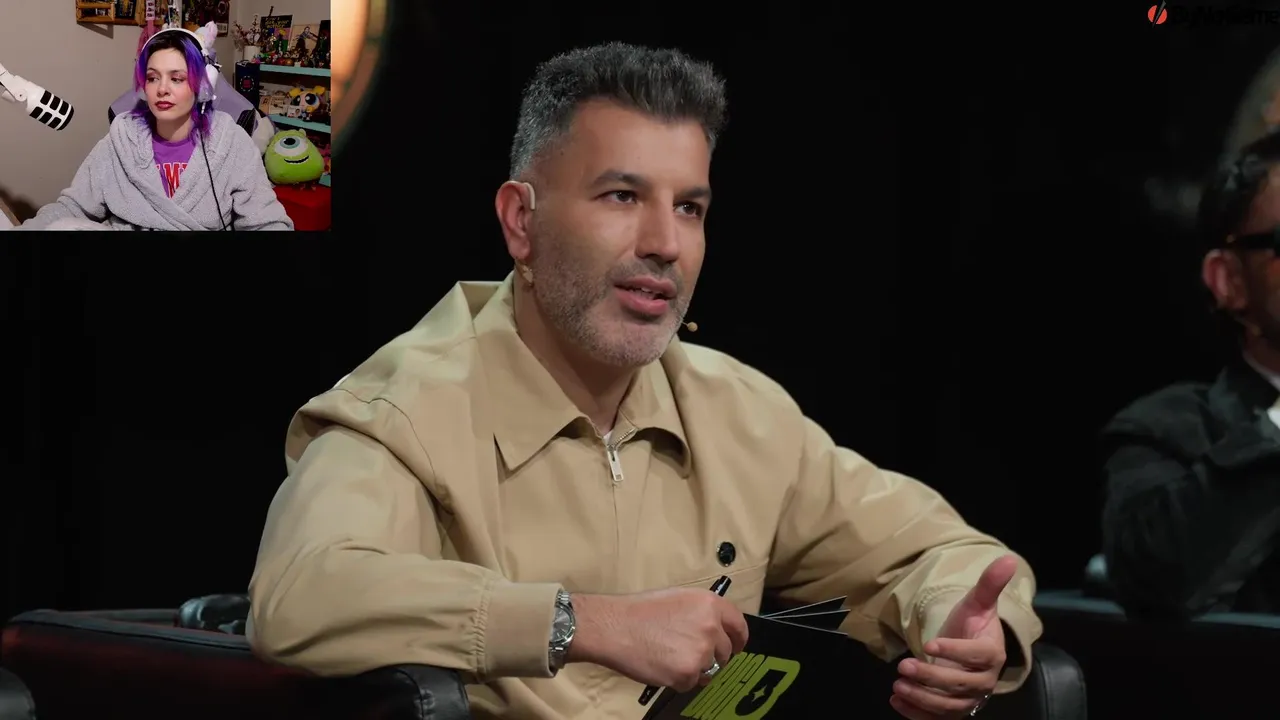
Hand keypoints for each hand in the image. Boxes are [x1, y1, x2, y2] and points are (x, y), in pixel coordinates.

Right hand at [568, 587, 748, 691]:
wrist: (615, 627)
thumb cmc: (640, 611)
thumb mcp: (679, 599)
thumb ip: (703, 613)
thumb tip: (717, 629)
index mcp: (710, 604)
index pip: (739, 626)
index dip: (738, 639)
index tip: (736, 646)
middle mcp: (711, 628)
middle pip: (725, 652)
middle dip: (711, 656)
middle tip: (687, 653)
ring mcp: (701, 652)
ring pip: (709, 669)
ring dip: (694, 668)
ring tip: (668, 655)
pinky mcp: (687, 674)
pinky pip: (691, 683)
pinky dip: (678, 680)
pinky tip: (661, 665)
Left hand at [890, 555, 1015, 718]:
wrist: (967, 650)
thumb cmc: (971, 626)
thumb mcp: (977, 603)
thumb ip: (990, 584)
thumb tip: (1008, 559)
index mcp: (991, 654)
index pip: (977, 656)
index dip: (955, 651)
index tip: (930, 644)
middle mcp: (984, 681)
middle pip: (961, 685)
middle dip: (932, 677)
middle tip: (904, 666)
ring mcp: (969, 699)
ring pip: (949, 706)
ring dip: (922, 699)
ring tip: (897, 686)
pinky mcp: (953, 711)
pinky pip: (938, 719)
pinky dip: (917, 714)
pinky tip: (896, 701)